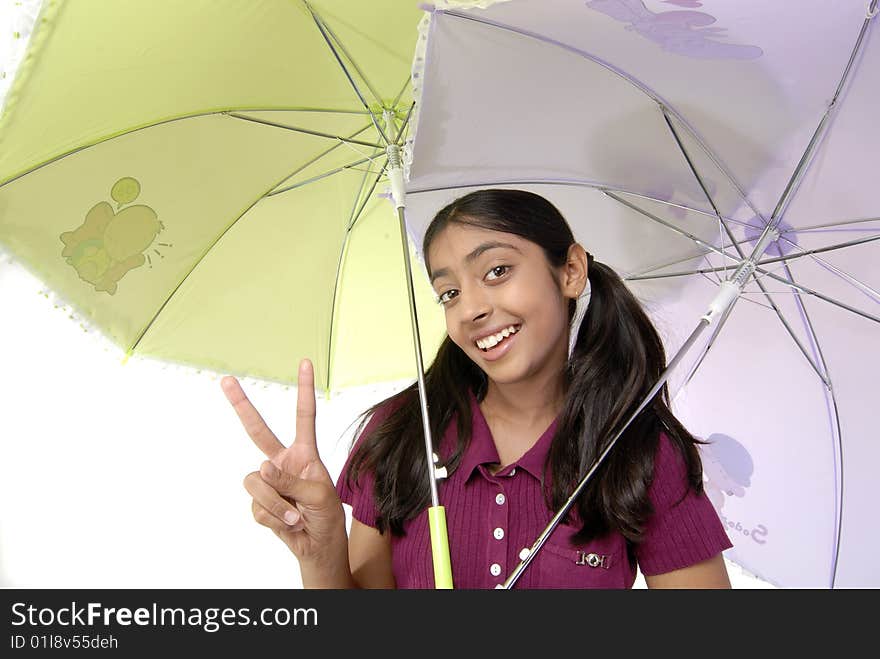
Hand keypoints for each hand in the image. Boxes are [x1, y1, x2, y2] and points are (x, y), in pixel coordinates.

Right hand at [222, 359, 346, 570]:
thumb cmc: (326, 516)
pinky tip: (287, 522)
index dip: (304, 389)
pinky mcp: (258, 502)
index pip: (304, 416)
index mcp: (304, 453)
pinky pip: (257, 506)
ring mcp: (268, 482)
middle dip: (242, 405)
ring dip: (275, 502)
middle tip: (226, 380)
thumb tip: (261, 469)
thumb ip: (291, 480)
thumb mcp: (318, 495)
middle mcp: (283, 462)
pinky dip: (273, 517)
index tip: (305, 362)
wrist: (317, 546)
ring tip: (295, 514)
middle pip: (257, 430)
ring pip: (256, 481)